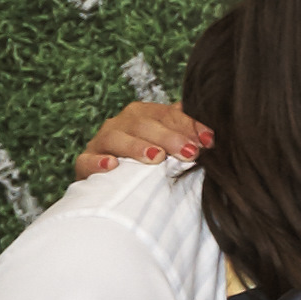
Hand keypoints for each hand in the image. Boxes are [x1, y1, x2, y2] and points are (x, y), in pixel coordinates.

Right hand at [73, 99, 207, 179]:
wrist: (113, 185)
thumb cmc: (150, 163)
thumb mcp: (171, 148)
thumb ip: (189, 137)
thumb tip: (216, 137)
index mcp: (144, 114)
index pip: (168, 114)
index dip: (189, 125)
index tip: (209, 141)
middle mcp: (121, 123)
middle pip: (144, 123)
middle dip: (169, 137)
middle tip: (189, 153)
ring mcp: (101, 142)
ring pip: (115, 138)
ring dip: (136, 146)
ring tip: (155, 157)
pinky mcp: (84, 162)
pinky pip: (87, 160)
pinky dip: (98, 162)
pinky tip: (112, 166)